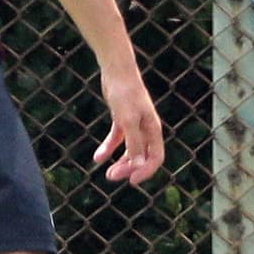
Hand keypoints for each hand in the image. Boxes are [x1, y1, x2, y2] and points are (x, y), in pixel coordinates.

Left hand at [93, 70, 163, 184]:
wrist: (116, 71)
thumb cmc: (125, 94)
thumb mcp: (128, 121)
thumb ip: (134, 144)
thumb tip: (138, 167)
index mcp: (154, 130)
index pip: (156, 157)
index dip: (146, 171)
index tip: (131, 182)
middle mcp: (146, 129)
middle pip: (142, 156)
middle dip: (129, 169)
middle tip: (111, 177)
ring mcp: (134, 124)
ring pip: (130, 150)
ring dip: (120, 163)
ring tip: (107, 173)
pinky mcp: (122, 119)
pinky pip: (117, 139)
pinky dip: (108, 148)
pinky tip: (97, 158)